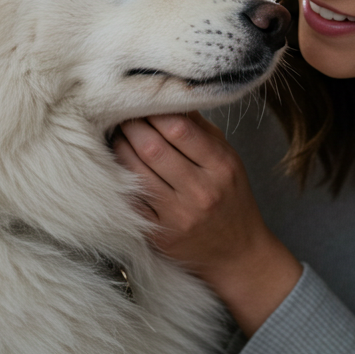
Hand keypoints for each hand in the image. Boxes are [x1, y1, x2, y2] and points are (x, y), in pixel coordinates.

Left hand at [113, 112, 301, 334]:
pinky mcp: (160, 234)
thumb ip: (201, 130)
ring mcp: (178, 215)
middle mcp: (201, 190)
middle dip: (131, 125)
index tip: (142, 101)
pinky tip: (117, 165)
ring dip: (120, 147)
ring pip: (136, 170)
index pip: (179, 128)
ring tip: (117, 135)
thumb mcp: (228, 160)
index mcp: (221, 166)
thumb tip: (170, 99)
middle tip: (121, 114)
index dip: (153, 110)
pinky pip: (131, 199)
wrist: (238, 254)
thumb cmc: (231, 199)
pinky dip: (120, 178)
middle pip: (152, 147)